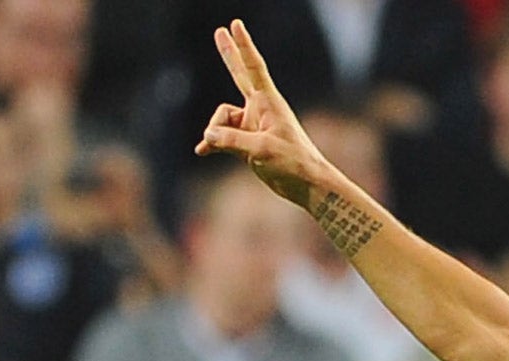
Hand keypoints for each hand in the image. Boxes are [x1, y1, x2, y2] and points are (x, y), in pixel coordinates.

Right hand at [194, 19, 330, 209]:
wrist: (307, 186)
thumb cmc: (293, 163)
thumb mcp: (261, 150)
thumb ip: (232, 140)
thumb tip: (207, 137)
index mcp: (268, 103)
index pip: (253, 67)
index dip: (243, 46)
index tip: (236, 25)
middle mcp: (260, 109)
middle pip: (239, 75)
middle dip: (228, 55)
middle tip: (219, 31)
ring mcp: (253, 125)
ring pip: (222, 120)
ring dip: (215, 133)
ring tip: (213, 148)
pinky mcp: (248, 143)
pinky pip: (223, 138)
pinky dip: (213, 144)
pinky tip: (202, 152)